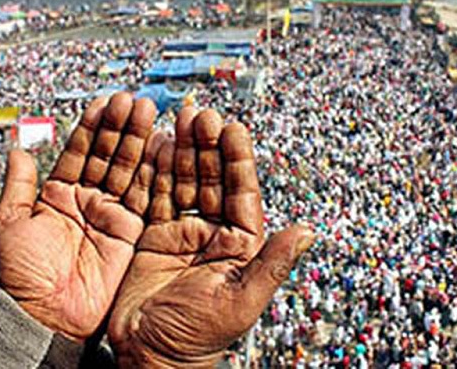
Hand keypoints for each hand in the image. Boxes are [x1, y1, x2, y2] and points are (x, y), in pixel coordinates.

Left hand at [0, 93, 162, 340]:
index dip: (92, 127)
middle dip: (120, 127)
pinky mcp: (131, 231)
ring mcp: (111, 214)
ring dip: (138, 140)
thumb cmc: (23, 275)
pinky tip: (160, 146)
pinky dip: (153, 172)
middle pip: (108, 154)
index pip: (79, 151)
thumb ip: (19, 185)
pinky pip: (144, 196)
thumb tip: (17, 148)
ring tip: (148, 112)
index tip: (104, 102)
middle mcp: (87, 199)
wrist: (48, 315)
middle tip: (132, 101)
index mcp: (58, 194)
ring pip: (128, 169)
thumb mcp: (10, 224)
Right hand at [108, 108, 314, 366]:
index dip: (238, 160)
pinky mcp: (152, 236)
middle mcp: (214, 234)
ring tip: (179, 118)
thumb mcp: (240, 301)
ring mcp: (182, 232)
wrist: (146, 358)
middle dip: (208, 146)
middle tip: (200, 113)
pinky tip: (155, 144)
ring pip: (184, 181)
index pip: (243, 193)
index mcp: (241, 246)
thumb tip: (310, 230)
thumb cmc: (197, 338)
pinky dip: (154, 171)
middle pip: (213, 179)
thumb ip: (272, 263)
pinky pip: (154, 196)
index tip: (233, 128)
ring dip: (183, 150)